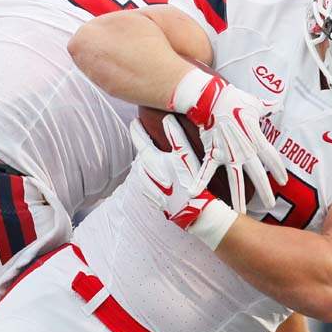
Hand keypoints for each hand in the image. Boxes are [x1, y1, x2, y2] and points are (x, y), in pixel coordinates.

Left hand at [130, 116, 238, 249]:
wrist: (196, 212)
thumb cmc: (192, 181)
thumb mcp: (186, 156)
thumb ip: (176, 136)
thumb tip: (167, 119)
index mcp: (152, 161)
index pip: (140, 141)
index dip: (137, 130)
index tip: (135, 121)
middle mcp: (147, 174)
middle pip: (141, 156)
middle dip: (142, 145)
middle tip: (145, 136)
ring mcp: (149, 188)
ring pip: (143, 171)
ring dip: (146, 162)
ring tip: (151, 156)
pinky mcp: (156, 200)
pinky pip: (147, 185)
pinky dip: (149, 177)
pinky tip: (157, 178)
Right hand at [169, 68, 287, 213]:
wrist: (213, 98)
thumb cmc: (235, 99)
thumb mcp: (256, 103)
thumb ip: (268, 107)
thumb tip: (278, 103)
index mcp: (257, 139)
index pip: (272, 158)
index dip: (278, 170)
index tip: (283, 181)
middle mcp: (244, 150)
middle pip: (258, 175)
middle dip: (265, 191)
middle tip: (271, 205)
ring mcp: (228, 154)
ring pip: (235, 180)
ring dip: (239, 197)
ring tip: (241, 213)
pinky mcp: (213, 152)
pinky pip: (206, 170)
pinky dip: (199, 181)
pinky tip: (194, 194)